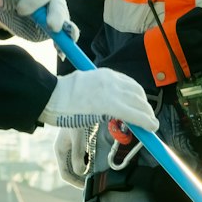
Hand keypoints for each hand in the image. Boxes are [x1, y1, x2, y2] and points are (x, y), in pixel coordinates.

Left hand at [0, 0, 73, 42]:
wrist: (16, 14)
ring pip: (65, 20)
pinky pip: (67, 35)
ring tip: (69, 37)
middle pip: (58, 6)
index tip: (20, 10)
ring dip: (67, 30)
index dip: (33, 0)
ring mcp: (61, 12)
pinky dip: (65, 43)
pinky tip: (61, 52)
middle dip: (56, 16)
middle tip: (52, 26)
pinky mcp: (62, 27)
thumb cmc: (13, 3)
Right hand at [39, 68, 158, 132]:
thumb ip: (95, 91)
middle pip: (137, 93)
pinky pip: (134, 115)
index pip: (130, 84)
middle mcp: (111, 80)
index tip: (141, 106)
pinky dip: (146, 121)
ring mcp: (111, 92)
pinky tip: (151, 128)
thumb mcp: (82, 86)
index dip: (138, 97)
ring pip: (138, 104)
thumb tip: (101, 103)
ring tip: (151, 126)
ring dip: (147, 115)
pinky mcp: (109, 105)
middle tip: (148, 118)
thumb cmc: (59, 95)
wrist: (50, 95)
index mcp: (104, 74)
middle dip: (145, 107)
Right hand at [52, 123, 95, 187]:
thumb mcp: (77, 138)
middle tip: (94, 184)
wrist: (78, 103)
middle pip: (70, 171)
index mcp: (60, 151)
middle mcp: (63, 150)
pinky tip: (95, 163)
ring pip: (76, 165)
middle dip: (81, 179)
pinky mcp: (76, 142)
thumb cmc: (75, 119)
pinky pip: (81, 157)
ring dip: (84, 172)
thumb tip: (81, 171)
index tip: (87, 188)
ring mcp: (69, 146)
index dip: (76, 183)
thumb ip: (78, 155)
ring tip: (96, 176)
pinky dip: (87, 163)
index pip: (65, 174)